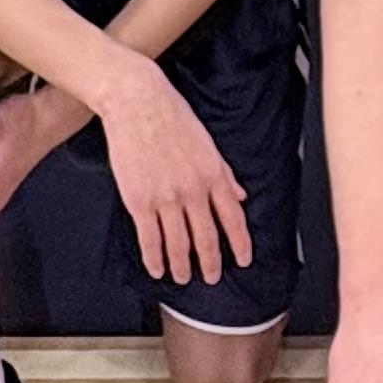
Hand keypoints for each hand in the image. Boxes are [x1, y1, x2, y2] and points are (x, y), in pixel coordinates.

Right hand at [98, 77, 247, 286]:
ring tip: (182, 278)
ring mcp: (166, 198)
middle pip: (206, 237)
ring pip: (178, 244)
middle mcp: (193, 190)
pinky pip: (149, 239)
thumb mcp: (208, 143)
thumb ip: (225, 173)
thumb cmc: (173, 116)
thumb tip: (241, 196)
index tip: (244, 260)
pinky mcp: (139, 202)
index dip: (240, 243)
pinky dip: (154, 258)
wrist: (138, 103)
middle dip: (211, 262)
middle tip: (212, 278)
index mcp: (213, 174)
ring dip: (182, 266)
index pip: (233, 217)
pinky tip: (156, 269)